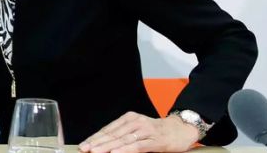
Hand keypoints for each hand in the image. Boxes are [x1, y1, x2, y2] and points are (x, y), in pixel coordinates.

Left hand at [79, 111, 200, 152]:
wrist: (182, 129)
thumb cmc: (157, 131)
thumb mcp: (138, 129)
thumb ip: (123, 135)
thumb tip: (105, 144)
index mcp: (129, 118)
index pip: (108, 129)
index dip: (95, 138)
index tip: (84, 144)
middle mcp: (136, 122)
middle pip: (113, 134)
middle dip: (97, 143)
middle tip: (84, 149)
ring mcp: (145, 130)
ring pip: (123, 140)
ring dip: (108, 146)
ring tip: (95, 151)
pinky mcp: (155, 140)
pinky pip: (138, 146)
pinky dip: (126, 150)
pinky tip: (116, 152)